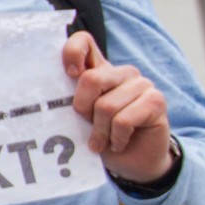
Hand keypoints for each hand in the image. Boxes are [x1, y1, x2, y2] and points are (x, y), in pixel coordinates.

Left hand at [64, 32, 173, 183]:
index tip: (70, 75)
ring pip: (106, 106)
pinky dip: (115, 139)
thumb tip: (48, 98)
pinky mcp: (155, 101)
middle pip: (91, 79)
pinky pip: (123, 120)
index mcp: (99, 70)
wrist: (134, 162)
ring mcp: (141, 84)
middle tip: (87, 126)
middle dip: (83, 110)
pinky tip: (118, 144)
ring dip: (99, 132)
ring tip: (103, 141)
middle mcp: (121, 72)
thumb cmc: (103, 138)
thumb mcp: (81, 119)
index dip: (72, 52)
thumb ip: (71, 102)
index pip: (84, 42)